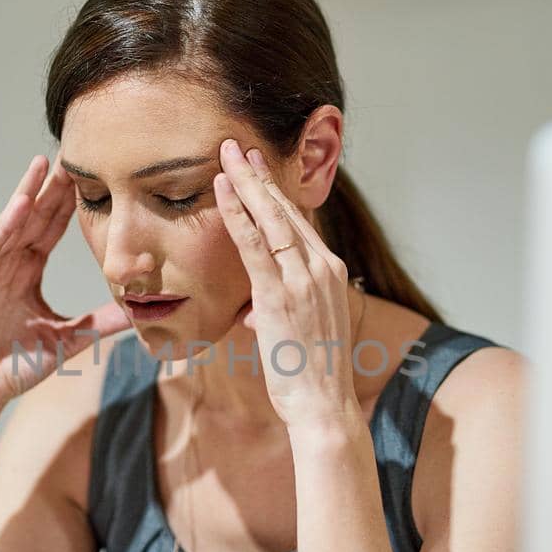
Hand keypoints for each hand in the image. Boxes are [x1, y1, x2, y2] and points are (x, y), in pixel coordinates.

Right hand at [0, 154, 129, 415]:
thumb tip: (141, 311)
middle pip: (32, 219)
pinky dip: (4, 227)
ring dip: (26, 194)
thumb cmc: (14, 370)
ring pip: (10, 226)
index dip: (68, 204)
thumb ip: (101, 322)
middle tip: (72, 153)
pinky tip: (21, 204)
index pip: (50, 230)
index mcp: (25, 275)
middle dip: (51, 188)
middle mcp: (4, 267)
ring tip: (44, 163)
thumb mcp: (69, 340)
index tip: (91, 176)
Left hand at [212, 138, 358, 431]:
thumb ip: (277, 313)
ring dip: (245, 183)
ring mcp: (304, 279)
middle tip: (237, 146)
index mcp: (330, 273)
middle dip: (259, 176)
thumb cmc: (309, 376)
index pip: (299, 223)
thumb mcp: (298, 334)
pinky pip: (254, 245)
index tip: (256, 169)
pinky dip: (236, 214)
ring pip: (271, 219)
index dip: (275, 193)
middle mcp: (323, 268)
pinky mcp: (281, 294)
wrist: (323, 405)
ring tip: (226, 155)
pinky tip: (221, 190)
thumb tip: (254, 313)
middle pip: (286, 211)